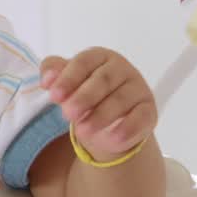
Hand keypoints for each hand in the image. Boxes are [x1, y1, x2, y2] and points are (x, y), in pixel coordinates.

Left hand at [40, 48, 156, 161]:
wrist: (108, 123)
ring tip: (81, 131)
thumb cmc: (84, 95)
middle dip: (83, 97)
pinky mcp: (149, 110)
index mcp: (100, 57)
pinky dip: (126, 129)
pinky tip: (112, 140)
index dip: (68, 78)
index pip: (84, 62)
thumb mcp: (66, 82)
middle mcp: (122, 69)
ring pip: (120, 99)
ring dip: (100, 116)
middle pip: (103, 80)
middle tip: (67, 113)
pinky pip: (140, 118)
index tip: (53, 95)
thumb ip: (54, 72)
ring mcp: (138, 88)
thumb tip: (47, 79)